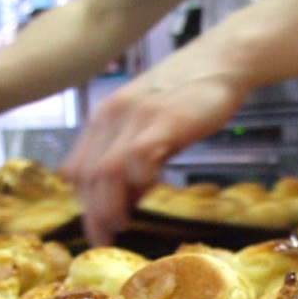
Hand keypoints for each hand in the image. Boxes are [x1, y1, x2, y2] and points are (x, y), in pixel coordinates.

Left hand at [60, 69, 246, 246]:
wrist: (219, 61)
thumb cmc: (187, 97)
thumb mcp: (149, 128)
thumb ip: (133, 161)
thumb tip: (124, 201)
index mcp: (103, 118)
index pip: (78, 170)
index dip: (83, 206)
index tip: (97, 231)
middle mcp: (111, 116)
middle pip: (88, 175)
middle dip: (94, 214)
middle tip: (108, 237)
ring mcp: (136, 117)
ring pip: (106, 171)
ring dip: (110, 205)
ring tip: (122, 224)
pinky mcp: (163, 120)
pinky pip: (138, 157)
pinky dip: (140, 182)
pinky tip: (150, 192)